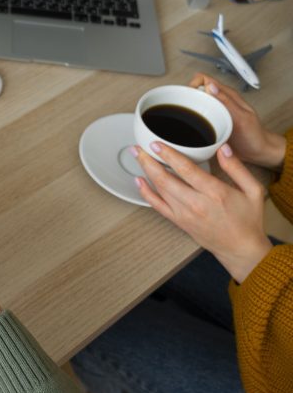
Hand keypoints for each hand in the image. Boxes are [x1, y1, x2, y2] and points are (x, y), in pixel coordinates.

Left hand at [134, 141, 271, 282]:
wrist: (239, 248)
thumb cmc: (248, 219)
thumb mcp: (253, 190)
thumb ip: (237, 168)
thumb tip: (223, 148)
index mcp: (215, 192)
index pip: (186, 169)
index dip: (168, 155)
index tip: (156, 144)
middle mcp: (196, 203)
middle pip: (165, 179)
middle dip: (149, 161)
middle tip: (138, 147)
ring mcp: (184, 214)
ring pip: (159, 190)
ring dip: (146, 172)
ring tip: (138, 157)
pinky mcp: (178, 222)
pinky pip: (157, 206)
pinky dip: (145, 193)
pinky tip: (139, 181)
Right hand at [189, 73, 286, 169]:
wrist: (257, 151)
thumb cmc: (253, 135)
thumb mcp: (241, 117)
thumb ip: (227, 101)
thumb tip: (211, 86)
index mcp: (227, 95)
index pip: (203, 79)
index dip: (192, 85)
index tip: (189, 98)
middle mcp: (219, 101)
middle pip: (196, 92)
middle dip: (187, 99)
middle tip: (186, 112)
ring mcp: (214, 112)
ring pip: (195, 104)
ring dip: (188, 111)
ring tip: (187, 121)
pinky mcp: (211, 123)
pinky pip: (197, 118)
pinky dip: (191, 122)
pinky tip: (191, 130)